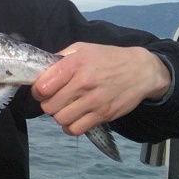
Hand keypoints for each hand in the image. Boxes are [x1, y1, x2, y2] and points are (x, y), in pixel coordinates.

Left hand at [31, 43, 170, 135]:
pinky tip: (73, 118)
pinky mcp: (103, 115)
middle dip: (47, 104)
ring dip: (59, 115)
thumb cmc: (107, 58)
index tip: (42, 90)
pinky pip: (76, 129)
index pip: (43, 87)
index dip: (37, 91)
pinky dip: (70, 127)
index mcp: (74, 64)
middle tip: (55, 99)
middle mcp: (83, 84)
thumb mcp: (83, 48)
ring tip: (65, 108)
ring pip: (60, 119)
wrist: (141, 70)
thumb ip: (61, 58)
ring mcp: (94, 102)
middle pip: (49, 106)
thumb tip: (42, 71)